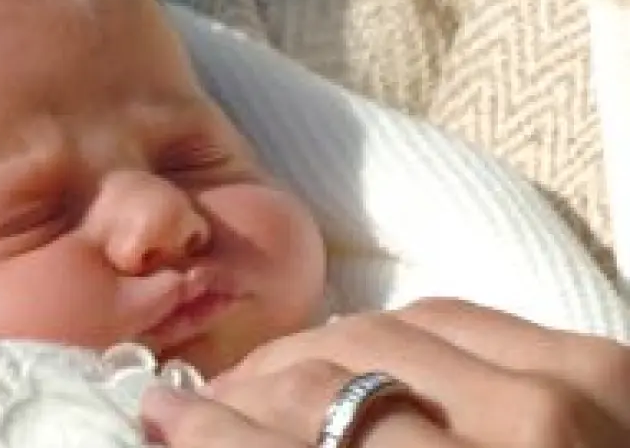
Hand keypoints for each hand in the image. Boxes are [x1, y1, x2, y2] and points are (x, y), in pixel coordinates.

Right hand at [141, 299, 629, 446]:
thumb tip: (212, 437)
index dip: (209, 432)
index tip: (160, 416)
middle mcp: (514, 441)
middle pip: (326, 383)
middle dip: (246, 390)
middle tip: (206, 399)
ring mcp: (563, 390)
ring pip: (377, 331)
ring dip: (304, 353)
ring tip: (270, 375)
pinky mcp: (596, 353)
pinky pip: (446, 311)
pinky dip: (384, 331)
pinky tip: (353, 351)